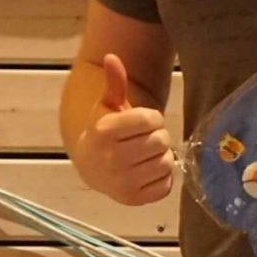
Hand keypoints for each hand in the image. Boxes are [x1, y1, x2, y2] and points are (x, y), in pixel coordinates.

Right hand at [75, 53, 175, 205]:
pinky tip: (147, 172)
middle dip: (158, 137)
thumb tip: (112, 56)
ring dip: (162, 156)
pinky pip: (166, 184)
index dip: (152, 118)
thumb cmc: (104, 134)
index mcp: (104, 132)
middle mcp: (111, 159)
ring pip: (167, 162)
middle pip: (161, 141)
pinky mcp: (133, 200)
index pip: (149, 119)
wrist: (90, 168)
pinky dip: (162, 177)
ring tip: (146, 155)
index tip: (143, 122)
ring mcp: (122, 183)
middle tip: (146, 139)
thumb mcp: (107, 107)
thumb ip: (114, 83)